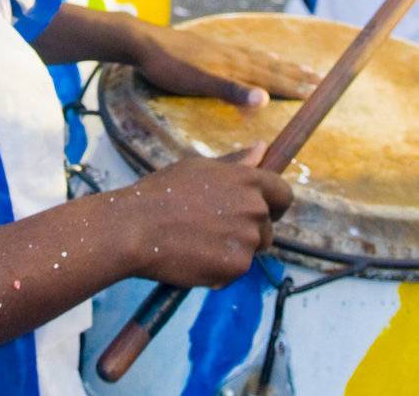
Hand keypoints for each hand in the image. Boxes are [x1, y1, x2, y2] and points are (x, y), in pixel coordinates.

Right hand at [118, 148, 291, 287]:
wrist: (135, 228)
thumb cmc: (161, 192)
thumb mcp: (198, 168)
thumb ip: (236, 163)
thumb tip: (262, 149)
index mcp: (246, 181)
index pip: (283, 194)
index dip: (274, 204)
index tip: (261, 210)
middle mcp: (254, 209)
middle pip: (268, 226)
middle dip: (248, 230)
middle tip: (212, 229)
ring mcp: (247, 240)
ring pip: (252, 249)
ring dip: (234, 249)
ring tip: (199, 242)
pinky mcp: (236, 267)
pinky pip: (235, 270)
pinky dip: (220, 268)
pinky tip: (194, 257)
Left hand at [134, 25, 319, 105]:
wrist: (142, 42)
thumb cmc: (168, 67)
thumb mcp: (199, 83)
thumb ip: (232, 92)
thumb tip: (266, 99)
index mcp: (233, 66)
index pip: (271, 78)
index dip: (293, 86)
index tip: (317, 92)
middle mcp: (232, 55)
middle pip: (271, 66)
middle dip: (295, 74)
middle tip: (320, 78)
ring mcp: (221, 50)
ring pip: (259, 58)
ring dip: (281, 65)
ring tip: (299, 67)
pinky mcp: (210, 48)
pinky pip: (244, 52)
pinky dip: (259, 56)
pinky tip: (256, 56)